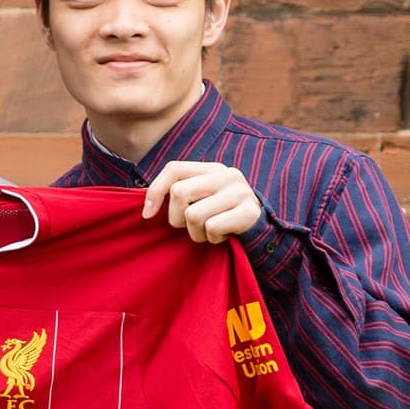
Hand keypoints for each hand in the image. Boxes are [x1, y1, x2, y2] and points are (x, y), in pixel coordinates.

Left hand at [142, 160, 262, 243]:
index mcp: (212, 168)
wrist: (262, 232)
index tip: (147, 215)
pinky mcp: (249, 212)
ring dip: (197, 234)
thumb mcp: (202, 200)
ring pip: (194, 215)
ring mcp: (240, 192)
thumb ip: (182, 194)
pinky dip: (213, 239)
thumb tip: (147, 207)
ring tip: (210, 232)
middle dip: (177, 219)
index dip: (155, 191)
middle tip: (190, 228)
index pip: (174, 168)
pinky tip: (224, 236)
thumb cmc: (223, 218)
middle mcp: (227, 174)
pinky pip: (212, 228)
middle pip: (179, 193)